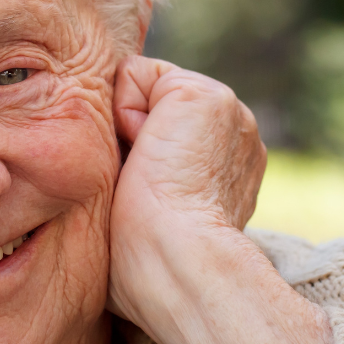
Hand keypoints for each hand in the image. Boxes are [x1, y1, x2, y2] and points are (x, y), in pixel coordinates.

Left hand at [107, 56, 333, 343]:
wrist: (177, 265)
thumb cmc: (147, 269)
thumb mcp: (144, 223)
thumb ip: (141, 190)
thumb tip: (109, 179)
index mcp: (224, 172)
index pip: (163, 134)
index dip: (135, 158)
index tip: (146, 202)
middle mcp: (235, 139)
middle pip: (151, 108)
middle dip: (133, 140)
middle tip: (145, 189)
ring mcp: (230, 113)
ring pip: (142, 90)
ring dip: (130, 132)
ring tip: (149, 174)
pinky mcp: (207, 95)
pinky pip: (133, 74)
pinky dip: (124, 111)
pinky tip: (147, 152)